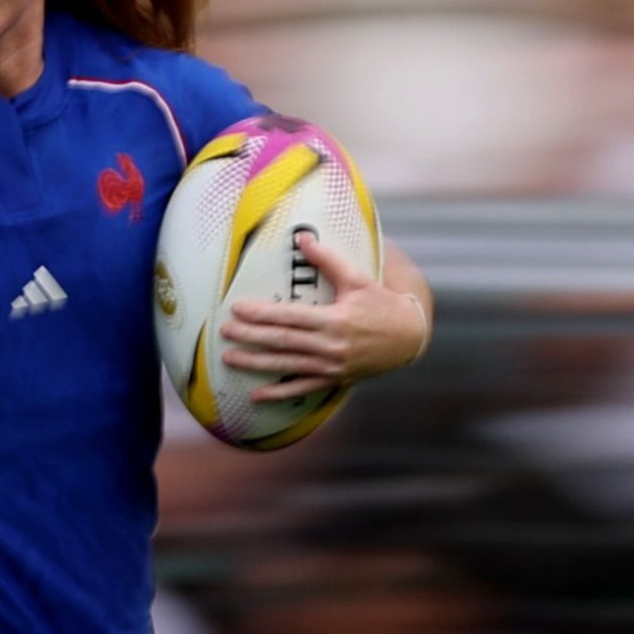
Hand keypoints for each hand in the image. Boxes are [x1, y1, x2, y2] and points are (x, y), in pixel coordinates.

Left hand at [219, 234, 429, 403]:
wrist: (409, 337)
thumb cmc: (381, 304)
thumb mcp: (357, 278)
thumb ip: (328, 259)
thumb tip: (302, 238)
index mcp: (334, 320)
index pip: (290, 316)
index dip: (262, 313)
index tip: (237, 308)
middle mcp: (330, 345)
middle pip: (283, 341)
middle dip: (251, 337)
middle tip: (224, 332)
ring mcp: (331, 366)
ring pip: (286, 365)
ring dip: (256, 363)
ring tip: (230, 359)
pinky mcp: (334, 379)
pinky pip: (302, 388)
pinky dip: (279, 393)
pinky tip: (256, 395)